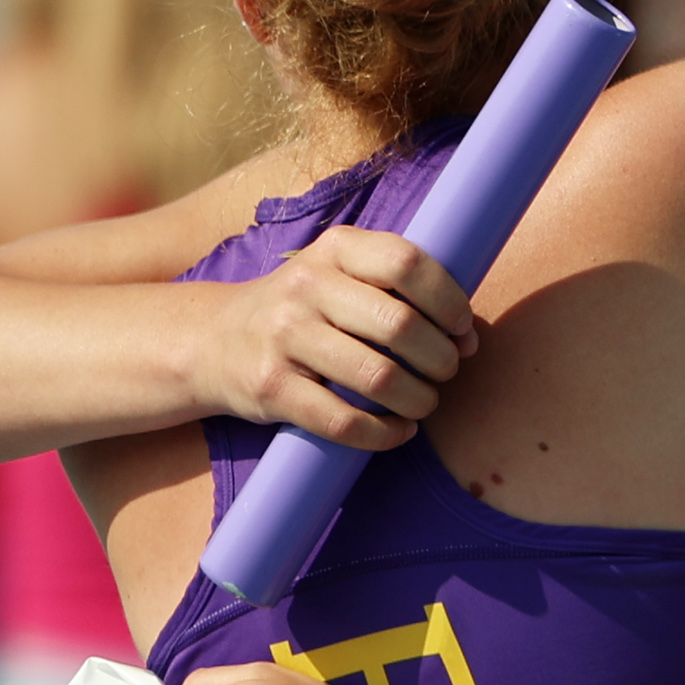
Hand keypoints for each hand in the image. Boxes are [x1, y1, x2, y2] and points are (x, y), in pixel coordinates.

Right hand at [201, 228, 477, 448]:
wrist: (215, 341)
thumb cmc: (304, 310)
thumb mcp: (340, 274)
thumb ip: (399, 291)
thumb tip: (470, 336)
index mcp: (334, 249)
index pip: (407, 264)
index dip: (449, 301)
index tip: (462, 329)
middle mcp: (306, 286)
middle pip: (401, 326)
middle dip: (441, 359)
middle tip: (445, 372)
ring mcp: (284, 337)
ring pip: (378, 378)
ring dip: (419, 400)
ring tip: (424, 402)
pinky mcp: (271, 388)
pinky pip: (344, 421)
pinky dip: (384, 434)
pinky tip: (398, 431)